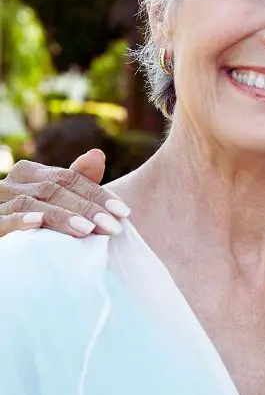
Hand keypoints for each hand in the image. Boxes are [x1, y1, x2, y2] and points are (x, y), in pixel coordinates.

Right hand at [0, 150, 129, 237]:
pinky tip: (38, 222)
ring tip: (88, 229)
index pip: (70, 178)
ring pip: (32, 203)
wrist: (1, 240)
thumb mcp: (56, 198)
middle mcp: (13, 182)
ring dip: (62, 216)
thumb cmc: (30, 217)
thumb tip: (98, 154)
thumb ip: (77, 180)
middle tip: (113, 226)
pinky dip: (21, 219)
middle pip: (55, 189)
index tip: (123, 212)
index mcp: (31, 172)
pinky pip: (4, 219)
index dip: (98, 194)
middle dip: (87, 208)